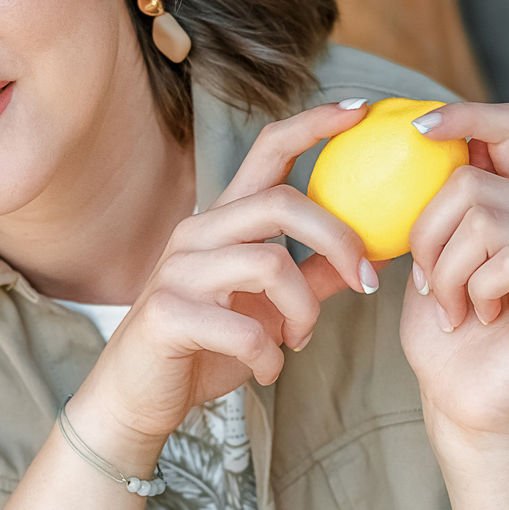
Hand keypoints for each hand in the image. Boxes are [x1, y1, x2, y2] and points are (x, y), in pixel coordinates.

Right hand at [73, 102, 373, 469]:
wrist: (137, 397)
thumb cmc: (204, 348)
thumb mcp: (267, 309)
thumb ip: (312, 277)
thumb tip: (372, 255)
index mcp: (222, 221)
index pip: (268, 149)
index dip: (315, 125)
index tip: (361, 111)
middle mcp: (197, 233)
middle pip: (282, 202)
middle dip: (339, 240)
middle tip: (365, 281)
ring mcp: (178, 271)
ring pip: (272, 264)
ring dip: (306, 310)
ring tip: (300, 340)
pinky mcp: (168, 314)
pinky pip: (247, 328)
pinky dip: (271, 356)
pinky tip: (267, 370)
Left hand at [399, 102, 508, 441]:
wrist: (460, 400)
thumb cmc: (441, 330)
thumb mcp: (424, 254)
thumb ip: (431, 201)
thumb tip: (409, 139)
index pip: (506, 126)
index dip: (464, 115)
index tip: (415, 130)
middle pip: (471, 185)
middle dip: (427, 239)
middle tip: (430, 286)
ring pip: (483, 222)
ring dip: (446, 274)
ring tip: (454, 309)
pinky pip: (507, 259)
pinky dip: (473, 291)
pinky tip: (479, 317)